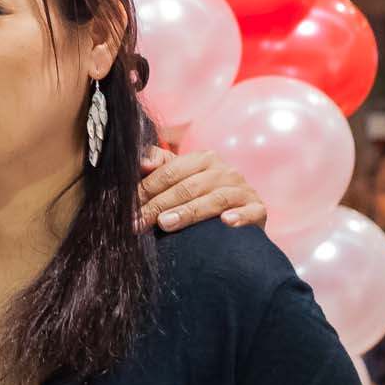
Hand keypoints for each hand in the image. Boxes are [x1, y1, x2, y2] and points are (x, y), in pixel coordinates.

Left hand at [135, 147, 266, 232]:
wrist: (238, 217)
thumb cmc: (201, 197)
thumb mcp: (180, 179)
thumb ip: (159, 167)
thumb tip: (141, 163)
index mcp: (204, 159)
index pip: (170, 172)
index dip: (146, 188)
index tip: (127, 207)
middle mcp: (225, 171)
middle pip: (187, 187)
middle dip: (159, 205)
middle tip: (138, 222)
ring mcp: (243, 190)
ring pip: (214, 199)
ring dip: (188, 212)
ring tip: (165, 224)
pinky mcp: (258, 209)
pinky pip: (250, 212)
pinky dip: (239, 216)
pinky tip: (225, 223)